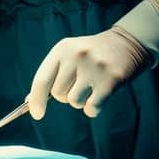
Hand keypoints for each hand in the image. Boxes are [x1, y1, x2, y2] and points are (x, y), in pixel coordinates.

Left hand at [28, 29, 150, 119]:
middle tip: (79, 83)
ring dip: (80, 101)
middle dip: (65, 95)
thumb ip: (51, 75)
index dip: (36, 100)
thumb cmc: (91, 54)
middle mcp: (76, 56)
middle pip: (58, 94)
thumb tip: (31, 103)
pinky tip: (100, 95)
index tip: (37, 114)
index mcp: (62, 49)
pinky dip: (93, 108)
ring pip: (74, 102)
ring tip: (90, 87)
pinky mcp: (110, 80)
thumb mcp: (69, 55)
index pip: (42, 80)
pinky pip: (91, 108)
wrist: (126, 44)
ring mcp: (94, 67)